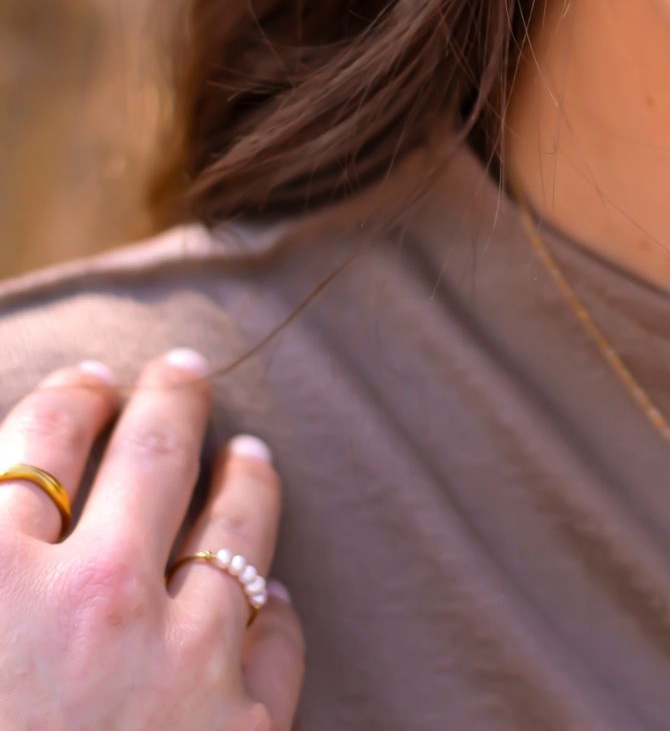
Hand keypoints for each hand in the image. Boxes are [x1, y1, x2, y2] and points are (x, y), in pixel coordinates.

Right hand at [0, 350, 304, 729]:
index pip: (44, 442)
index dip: (71, 400)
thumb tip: (14, 511)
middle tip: (186, 372)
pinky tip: (268, 601)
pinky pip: (272, 645)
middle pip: (152, 457)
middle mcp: (95, 604)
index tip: (90, 383)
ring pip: (234, 532)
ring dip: (244, 483)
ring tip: (250, 456)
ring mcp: (178, 667)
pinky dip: (270, 615)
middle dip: (172, 401)